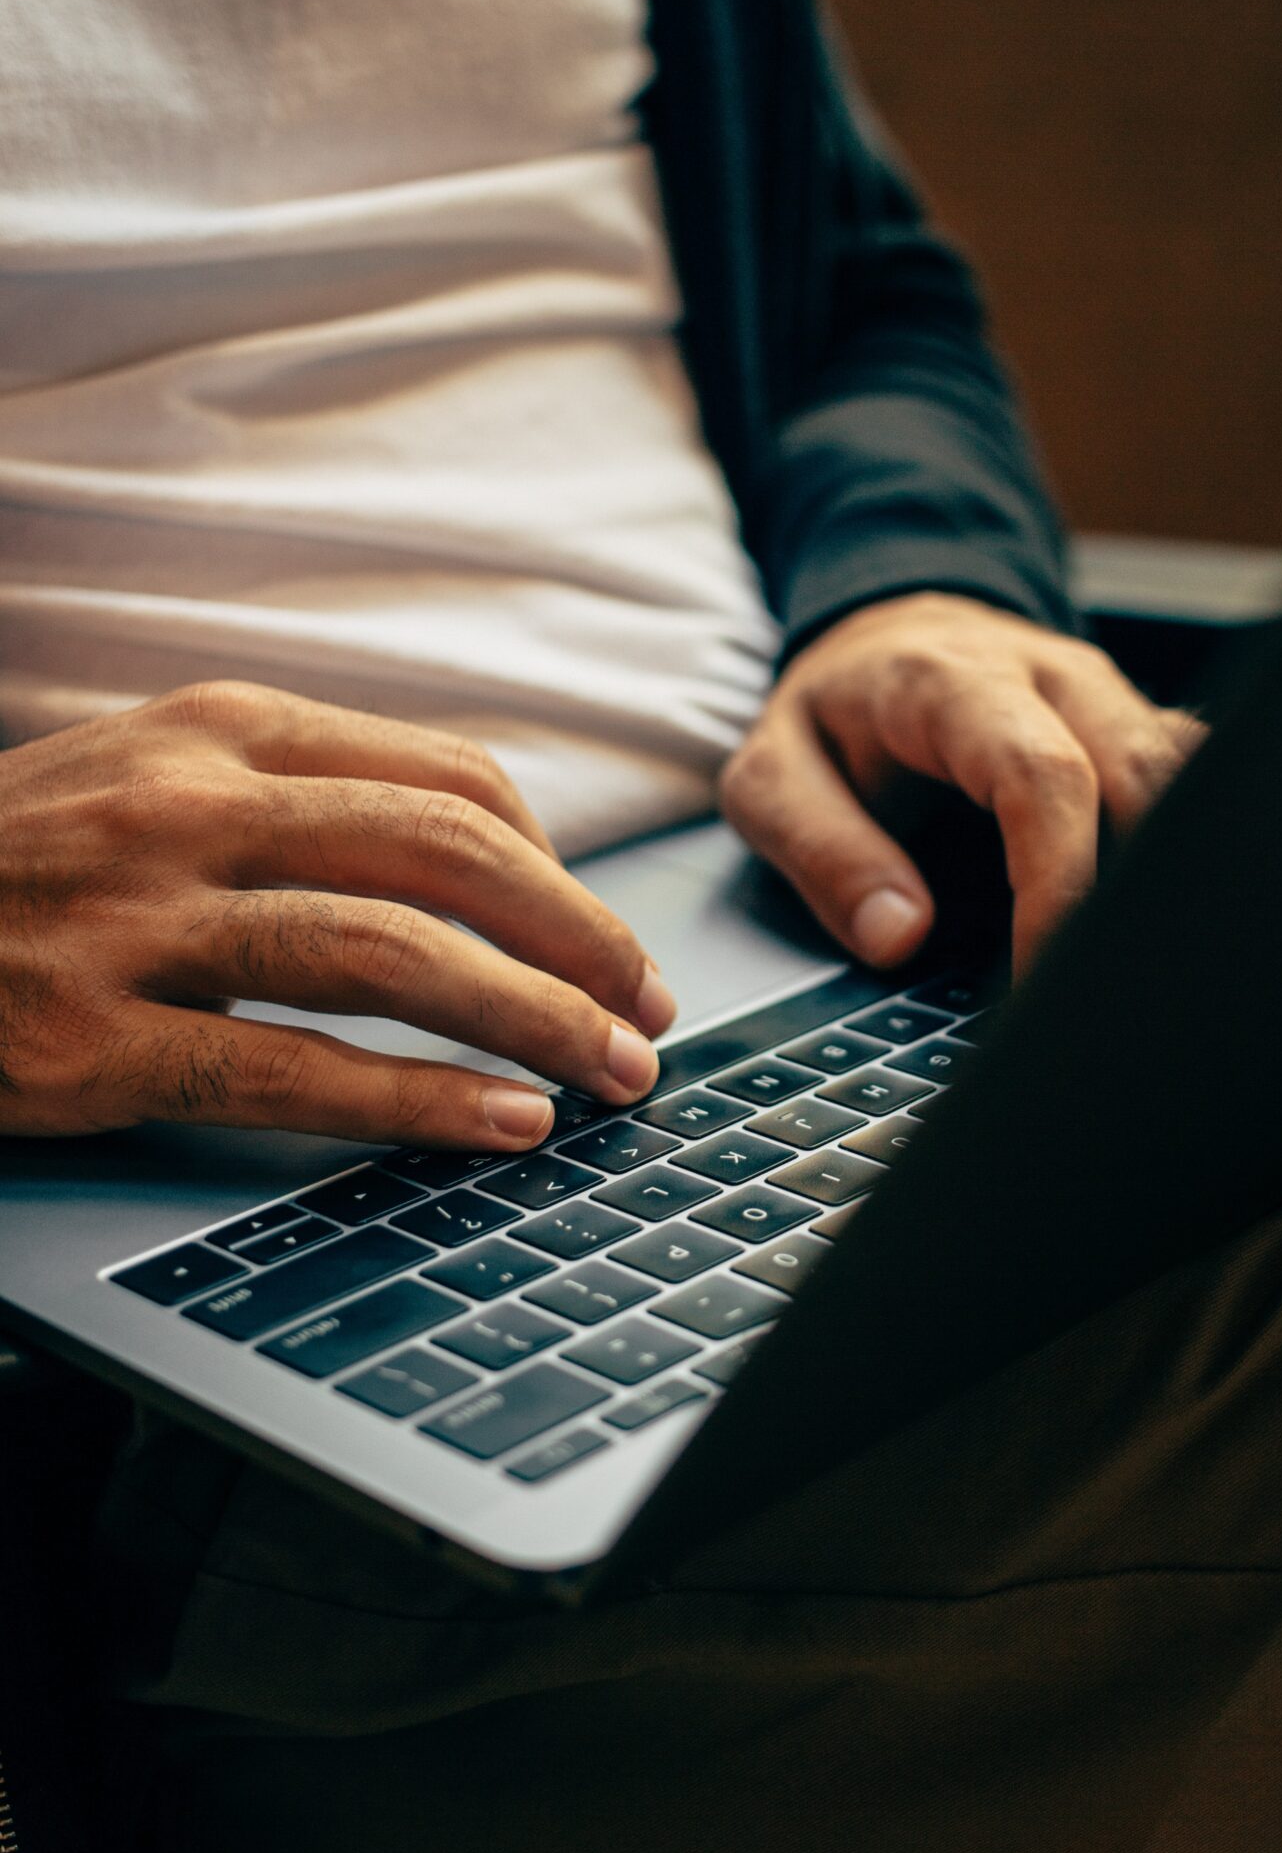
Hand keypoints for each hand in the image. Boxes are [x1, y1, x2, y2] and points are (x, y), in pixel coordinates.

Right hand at [0, 682, 675, 1144]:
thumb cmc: (17, 862)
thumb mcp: (152, 778)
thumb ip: (297, 798)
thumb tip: (477, 859)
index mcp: (219, 727)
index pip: (447, 777)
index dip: (560, 868)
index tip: (609, 938)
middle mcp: (188, 803)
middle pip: (446, 856)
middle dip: (578, 942)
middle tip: (648, 1014)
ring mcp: (134, 919)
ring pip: (389, 953)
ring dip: (530, 1019)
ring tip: (610, 1075)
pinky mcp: (88, 1039)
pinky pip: (290, 1071)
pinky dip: (417, 1099)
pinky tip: (498, 1125)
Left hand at [719, 592, 1203, 973]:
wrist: (883, 636)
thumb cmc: (833, 714)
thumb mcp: (772, 777)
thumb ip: (823, 852)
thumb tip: (898, 935)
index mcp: (953, 681)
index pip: (1041, 776)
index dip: (1058, 881)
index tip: (1041, 972)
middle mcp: (1050, 675)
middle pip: (1144, 774)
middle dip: (1133, 892)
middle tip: (1101, 992)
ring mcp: (1107, 696)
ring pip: (1189, 775)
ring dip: (1173, 871)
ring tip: (1138, 966)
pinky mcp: (1137, 724)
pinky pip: (1194, 778)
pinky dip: (1187, 850)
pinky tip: (1160, 921)